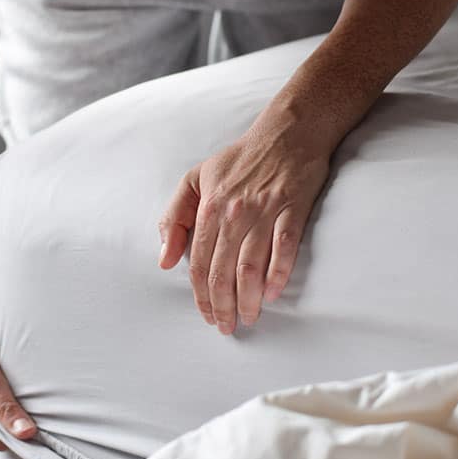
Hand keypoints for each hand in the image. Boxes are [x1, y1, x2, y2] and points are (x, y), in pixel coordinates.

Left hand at [158, 114, 330, 333]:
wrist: (288, 131)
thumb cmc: (241, 158)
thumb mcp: (195, 179)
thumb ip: (176, 218)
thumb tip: (165, 259)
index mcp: (209, 207)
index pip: (198, 263)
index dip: (200, 295)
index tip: (207, 315)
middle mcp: (234, 212)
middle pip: (222, 271)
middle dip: (222, 306)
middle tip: (227, 327)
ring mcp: (264, 211)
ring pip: (250, 266)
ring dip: (248, 299)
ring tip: (249, 318)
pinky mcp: (293, 208)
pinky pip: (284, 247)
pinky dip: (278, 273)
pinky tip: (273, 294)